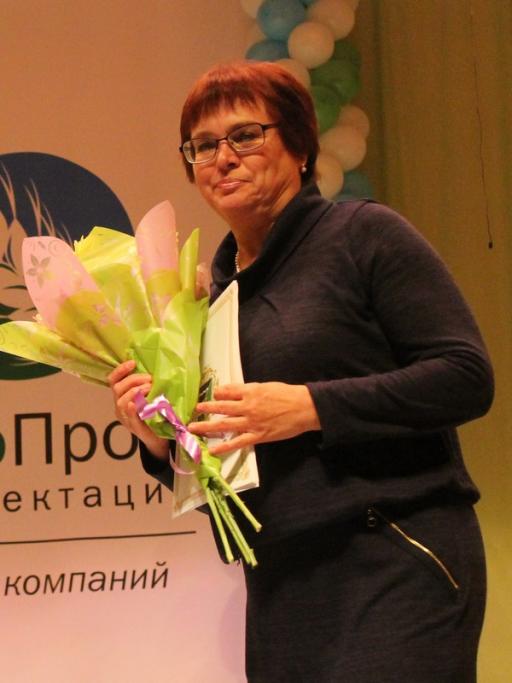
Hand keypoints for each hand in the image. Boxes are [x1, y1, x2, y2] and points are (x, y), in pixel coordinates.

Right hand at [107, 360, 167, 460]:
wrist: (158, 437)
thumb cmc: (153, 412)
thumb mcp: (147, 395)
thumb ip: (145, 384)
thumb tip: (152, 367)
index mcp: (121, 397)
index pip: (113, 380)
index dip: (120, 370)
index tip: (133, 363)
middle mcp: (119, 407)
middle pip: (117, 389)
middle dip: (133, 380)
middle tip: (149, 378)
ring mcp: (126, 418)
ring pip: (122, 402)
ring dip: (135, 392)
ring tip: (150, 387)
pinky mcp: (135, 428)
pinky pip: (130, 418)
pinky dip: (132, 410)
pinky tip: (135, 404)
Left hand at [187, 382, 320, 454]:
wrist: (304, 408)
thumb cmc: (288, 394)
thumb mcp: (266, 386)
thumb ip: (249, 390)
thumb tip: (234, 392)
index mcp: (250, 391)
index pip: (227, 391)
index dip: (217, 393)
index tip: (211, 395)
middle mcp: (247, 406)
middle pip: (221, 407)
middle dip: (206, 408)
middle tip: (195, 409)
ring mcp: (251, 422)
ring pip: (224, 424)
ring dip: (207, 426)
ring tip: (193, 427)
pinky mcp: (257, 435)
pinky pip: (237, 442)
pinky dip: (224, 446)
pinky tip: (212, 450)